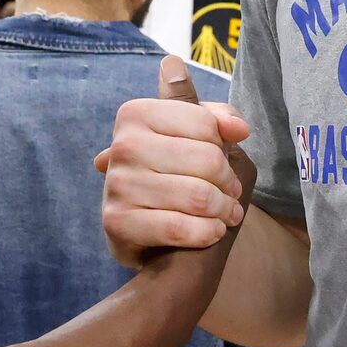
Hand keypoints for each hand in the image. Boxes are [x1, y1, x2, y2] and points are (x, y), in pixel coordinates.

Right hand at [98, 57, 253, 267]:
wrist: (147, 234)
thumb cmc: (178, 177)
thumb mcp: (196, 140)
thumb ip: (213, 118)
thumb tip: (223, 113)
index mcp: (136, 113)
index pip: (206, 123)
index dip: (226, 145)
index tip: (226, 159)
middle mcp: (121, 145)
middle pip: (208, 160)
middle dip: (230, 182)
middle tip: (231, 193)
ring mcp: (116, 185)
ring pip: (199, 196)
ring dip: (223, 210)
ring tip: (225, 213)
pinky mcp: (116, 223)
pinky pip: (180, 227)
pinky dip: (206, 233)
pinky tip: (211, 231)